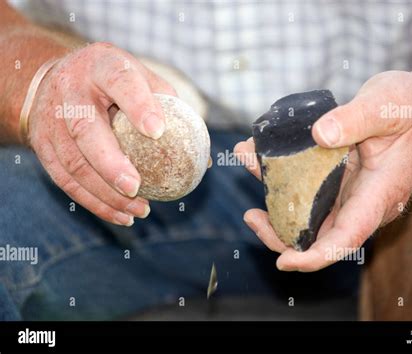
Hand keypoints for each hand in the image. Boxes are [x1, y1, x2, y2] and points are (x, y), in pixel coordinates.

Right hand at [28, 42, 176, 225]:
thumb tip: (205, 160)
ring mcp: (51, 119)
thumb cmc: (114, 82)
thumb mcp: (140, 78)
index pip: (120, 81)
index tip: (158, 131)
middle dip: (110, 163)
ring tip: (140, 211)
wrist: (57, 78)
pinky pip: (66, 181)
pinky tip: (121, 216)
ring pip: (74, 163)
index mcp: (102, 66)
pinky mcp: (43, 145)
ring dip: (106, 194)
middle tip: (136, 188)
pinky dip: (95, 203)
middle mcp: (71, 90)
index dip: (138, 106)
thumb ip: (170, 109)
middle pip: (85, 130)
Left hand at [235, 69, 411, 271]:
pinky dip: (282, 177)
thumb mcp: (387, 105)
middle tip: (251, 216)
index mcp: (380, 193)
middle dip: (281, 234)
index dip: (316, 256)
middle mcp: (362, 201)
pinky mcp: (338, 178)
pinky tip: (260, 155)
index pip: (347, 237)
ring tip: (248, 164)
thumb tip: (319, 134)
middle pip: (320, 235)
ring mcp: (348, 192)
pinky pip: (306, 188)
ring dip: (275, 201)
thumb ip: (355, 119)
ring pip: (308, 214)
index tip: (284, 261)